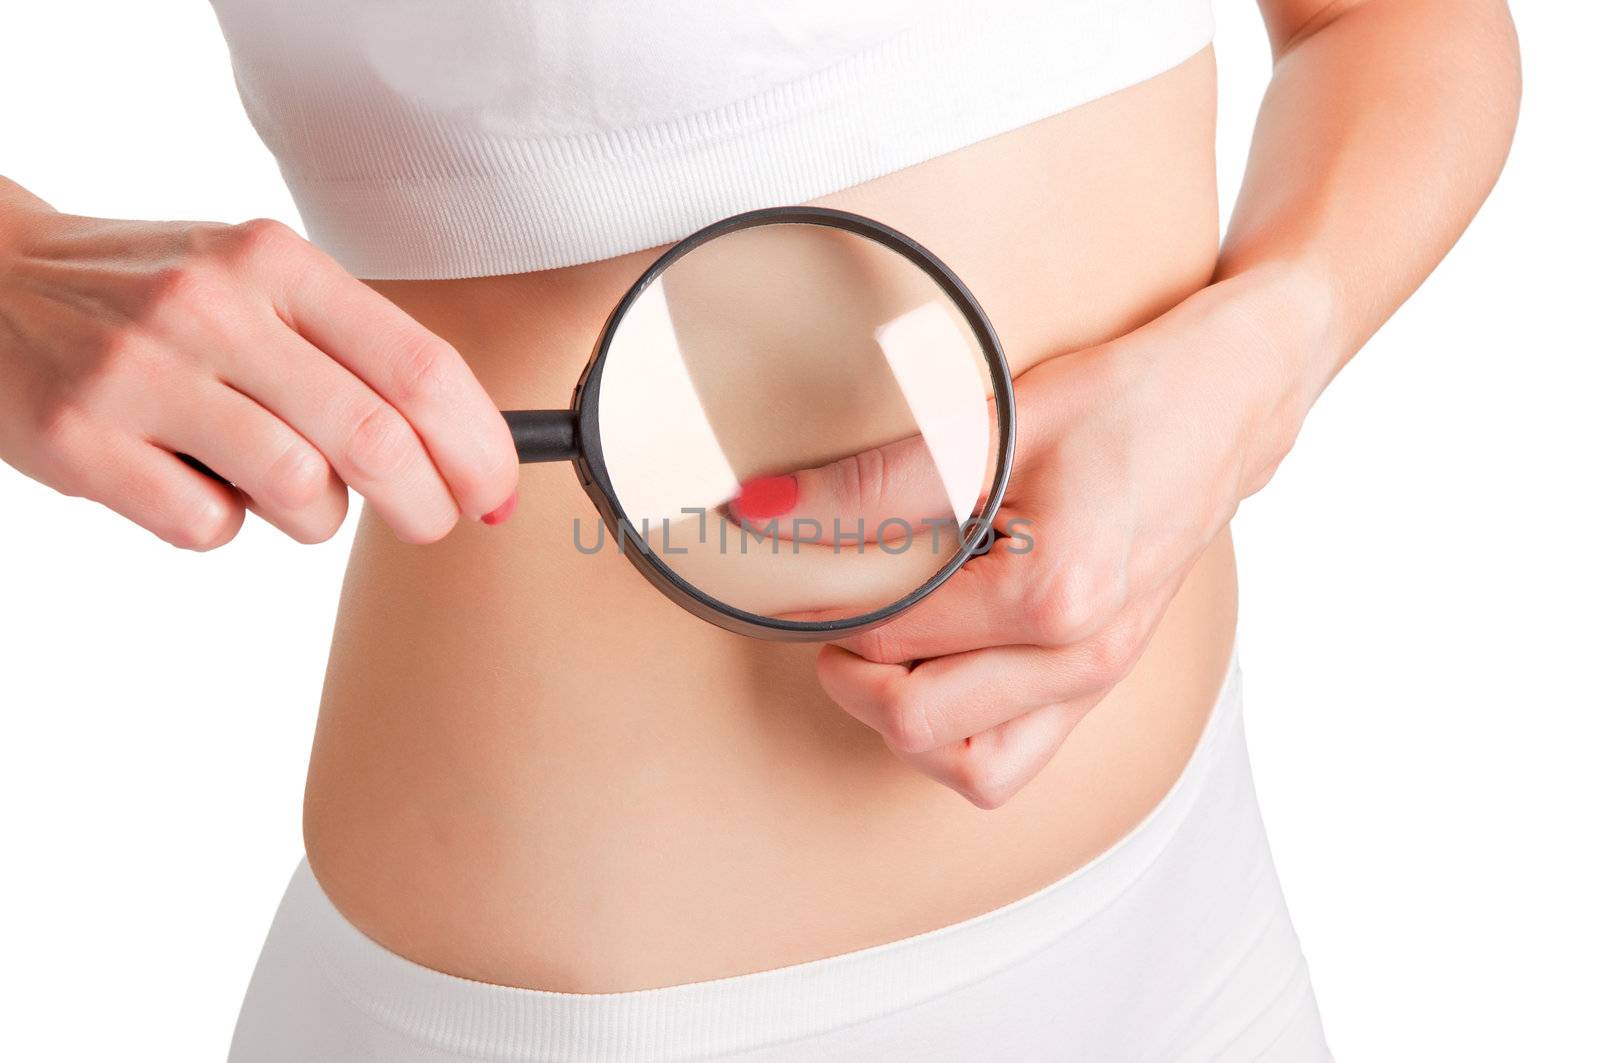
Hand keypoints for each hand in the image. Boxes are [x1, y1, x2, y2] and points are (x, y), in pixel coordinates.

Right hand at [0, 192, 517, 548]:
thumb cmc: (154, 294)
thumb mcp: (255, 282)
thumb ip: (351, 347)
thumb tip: (467, 444)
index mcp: (275, 261)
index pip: (420, 365)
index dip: (479, 443)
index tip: (497, 488)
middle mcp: (213, 306)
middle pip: (377, 440)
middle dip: (426, 504)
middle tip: (430, 522)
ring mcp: (142, 373)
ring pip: (301, 493)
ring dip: (313, 515)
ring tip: (279, 486)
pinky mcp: (82, 440)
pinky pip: (209, 527)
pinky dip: (222, 525)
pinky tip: (191, 482)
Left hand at [769, 277, 1310, 806]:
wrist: (1226, 406)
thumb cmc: (1122, 400)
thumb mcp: (994, 422)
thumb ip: (877, 481)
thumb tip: (762, 509)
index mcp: (1055, 592)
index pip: (889, 634)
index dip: (820, 603)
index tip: (793, 562)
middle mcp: (1081, 656)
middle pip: (914, 720)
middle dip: (850, 669)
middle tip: (834, 603)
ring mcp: (1097, 681)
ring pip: (966, 767)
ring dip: (902, 721)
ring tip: (881, 646)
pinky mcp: (1099, 686)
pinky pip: (1010, 758)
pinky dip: (955, 734)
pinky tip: (935, 663)